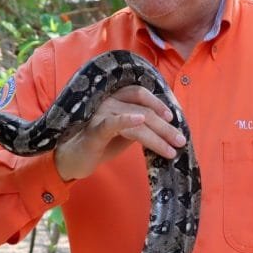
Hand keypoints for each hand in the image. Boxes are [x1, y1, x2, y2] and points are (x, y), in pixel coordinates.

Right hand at [53, 85, 185, 180]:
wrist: (72, 160)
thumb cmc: (100, 144)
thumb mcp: (125, 132)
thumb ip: (141, 125)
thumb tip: (167, 127)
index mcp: (115, 98)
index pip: (140, 93)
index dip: (159, 103)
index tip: (174, 118)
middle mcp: (108, 101)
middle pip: (143, 108)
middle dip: (165, 126)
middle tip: (180, 140)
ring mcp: (100, 114)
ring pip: (135, 120)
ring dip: (157, 136)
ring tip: (172, 149)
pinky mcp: (94, 131)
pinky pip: (111, 123)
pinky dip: (126, 119)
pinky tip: (140, 120)